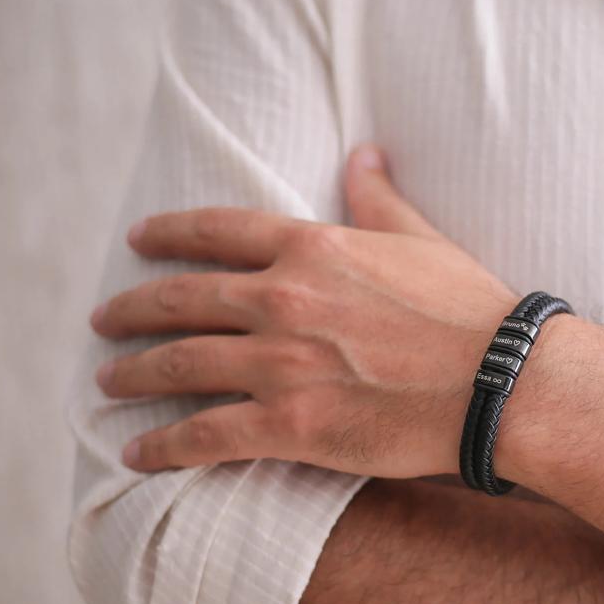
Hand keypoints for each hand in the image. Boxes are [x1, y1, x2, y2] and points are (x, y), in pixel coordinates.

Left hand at [90, 145, 517, 476]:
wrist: (502, 381)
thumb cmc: (468, 308)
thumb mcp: (420, 238)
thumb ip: (378, 196)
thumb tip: (364, 151)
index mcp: (311, 248)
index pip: (216, 231)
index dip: (167, 233)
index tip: (136, 242)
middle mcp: (282, 299)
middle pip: (180, 299)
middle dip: (131, 311)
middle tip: (102, 321)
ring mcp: (281, 363)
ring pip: (180, 365)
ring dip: (133, 374)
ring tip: (106, 381)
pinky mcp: (290, 424)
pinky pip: (206, 435)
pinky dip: (165, 446)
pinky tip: (136, 452)